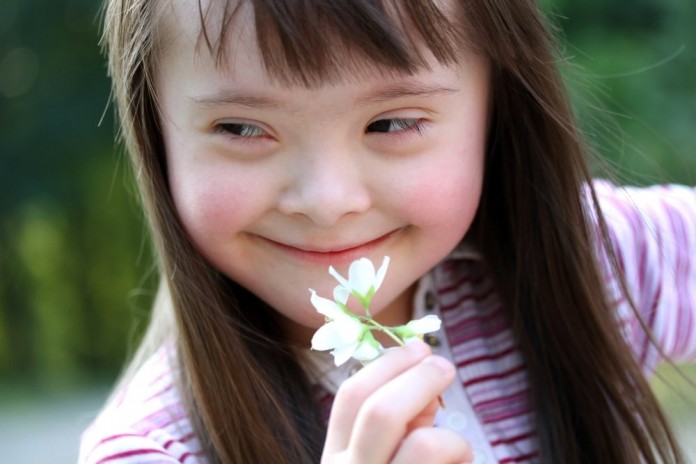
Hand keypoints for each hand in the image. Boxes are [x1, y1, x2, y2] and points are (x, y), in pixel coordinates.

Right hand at [321, 341, 472, 463]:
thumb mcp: (389, 453)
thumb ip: (405, 421)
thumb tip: (428, 376)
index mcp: (336, 456)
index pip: (350, 397)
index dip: (387, 365)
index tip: (419, 348)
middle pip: (381, 411)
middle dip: (419, 379)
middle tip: (445, 366)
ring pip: (424, 446)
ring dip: (450, 436)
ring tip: (458, 447)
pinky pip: (445, 463)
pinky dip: (462, 455)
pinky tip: (461, 462)